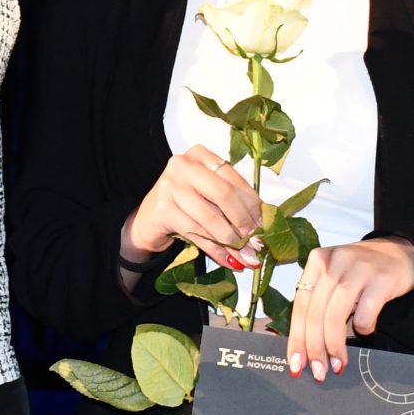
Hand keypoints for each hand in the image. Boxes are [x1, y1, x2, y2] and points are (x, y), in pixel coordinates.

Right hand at [124, 145, 264, 273]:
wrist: (149, 220)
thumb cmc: (184, 205)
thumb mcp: (208, 195)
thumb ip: (231, 201)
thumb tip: (263, 225)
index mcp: (200, 154)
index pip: (234, 179)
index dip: (253, 205)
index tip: (264, 225)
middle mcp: (183, 165)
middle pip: (224, 195)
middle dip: (244, 223)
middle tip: (256, 243)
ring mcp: (170, 185)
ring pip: (211, 217)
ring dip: (232, 242)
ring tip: (246, 257)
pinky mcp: (162, 209)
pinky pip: (196, 233)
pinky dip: (216, 250)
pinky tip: (227, 260)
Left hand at [288, 238, 413, 381]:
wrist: (402, 252)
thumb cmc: (362, 272)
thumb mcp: (334, 277)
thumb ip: (318, 302)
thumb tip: (304, 347)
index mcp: (316, 261)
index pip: (300, 306)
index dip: (297, 339)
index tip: (296, 364)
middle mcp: (334, 263)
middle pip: (315, 314)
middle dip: (315, 349)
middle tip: (319, 372)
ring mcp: (357, 270)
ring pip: (335, 317)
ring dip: (334, 347)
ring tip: (339, 364)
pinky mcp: (380, 281)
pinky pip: (364, 316)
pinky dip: (363, 329)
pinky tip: (366, 330)